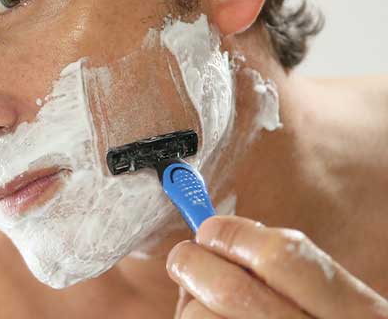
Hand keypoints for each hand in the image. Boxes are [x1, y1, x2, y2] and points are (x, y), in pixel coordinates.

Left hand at [167, 215, 387, 317]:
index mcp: (357, 314)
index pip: (283, 257)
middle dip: (194, 264)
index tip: (211, 230)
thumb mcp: (340, 308)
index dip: (234, 235)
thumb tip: (218, 240)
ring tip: (203, 305)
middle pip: (231, 291)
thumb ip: (291, 275)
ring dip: (191, 307)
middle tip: (184, 258)